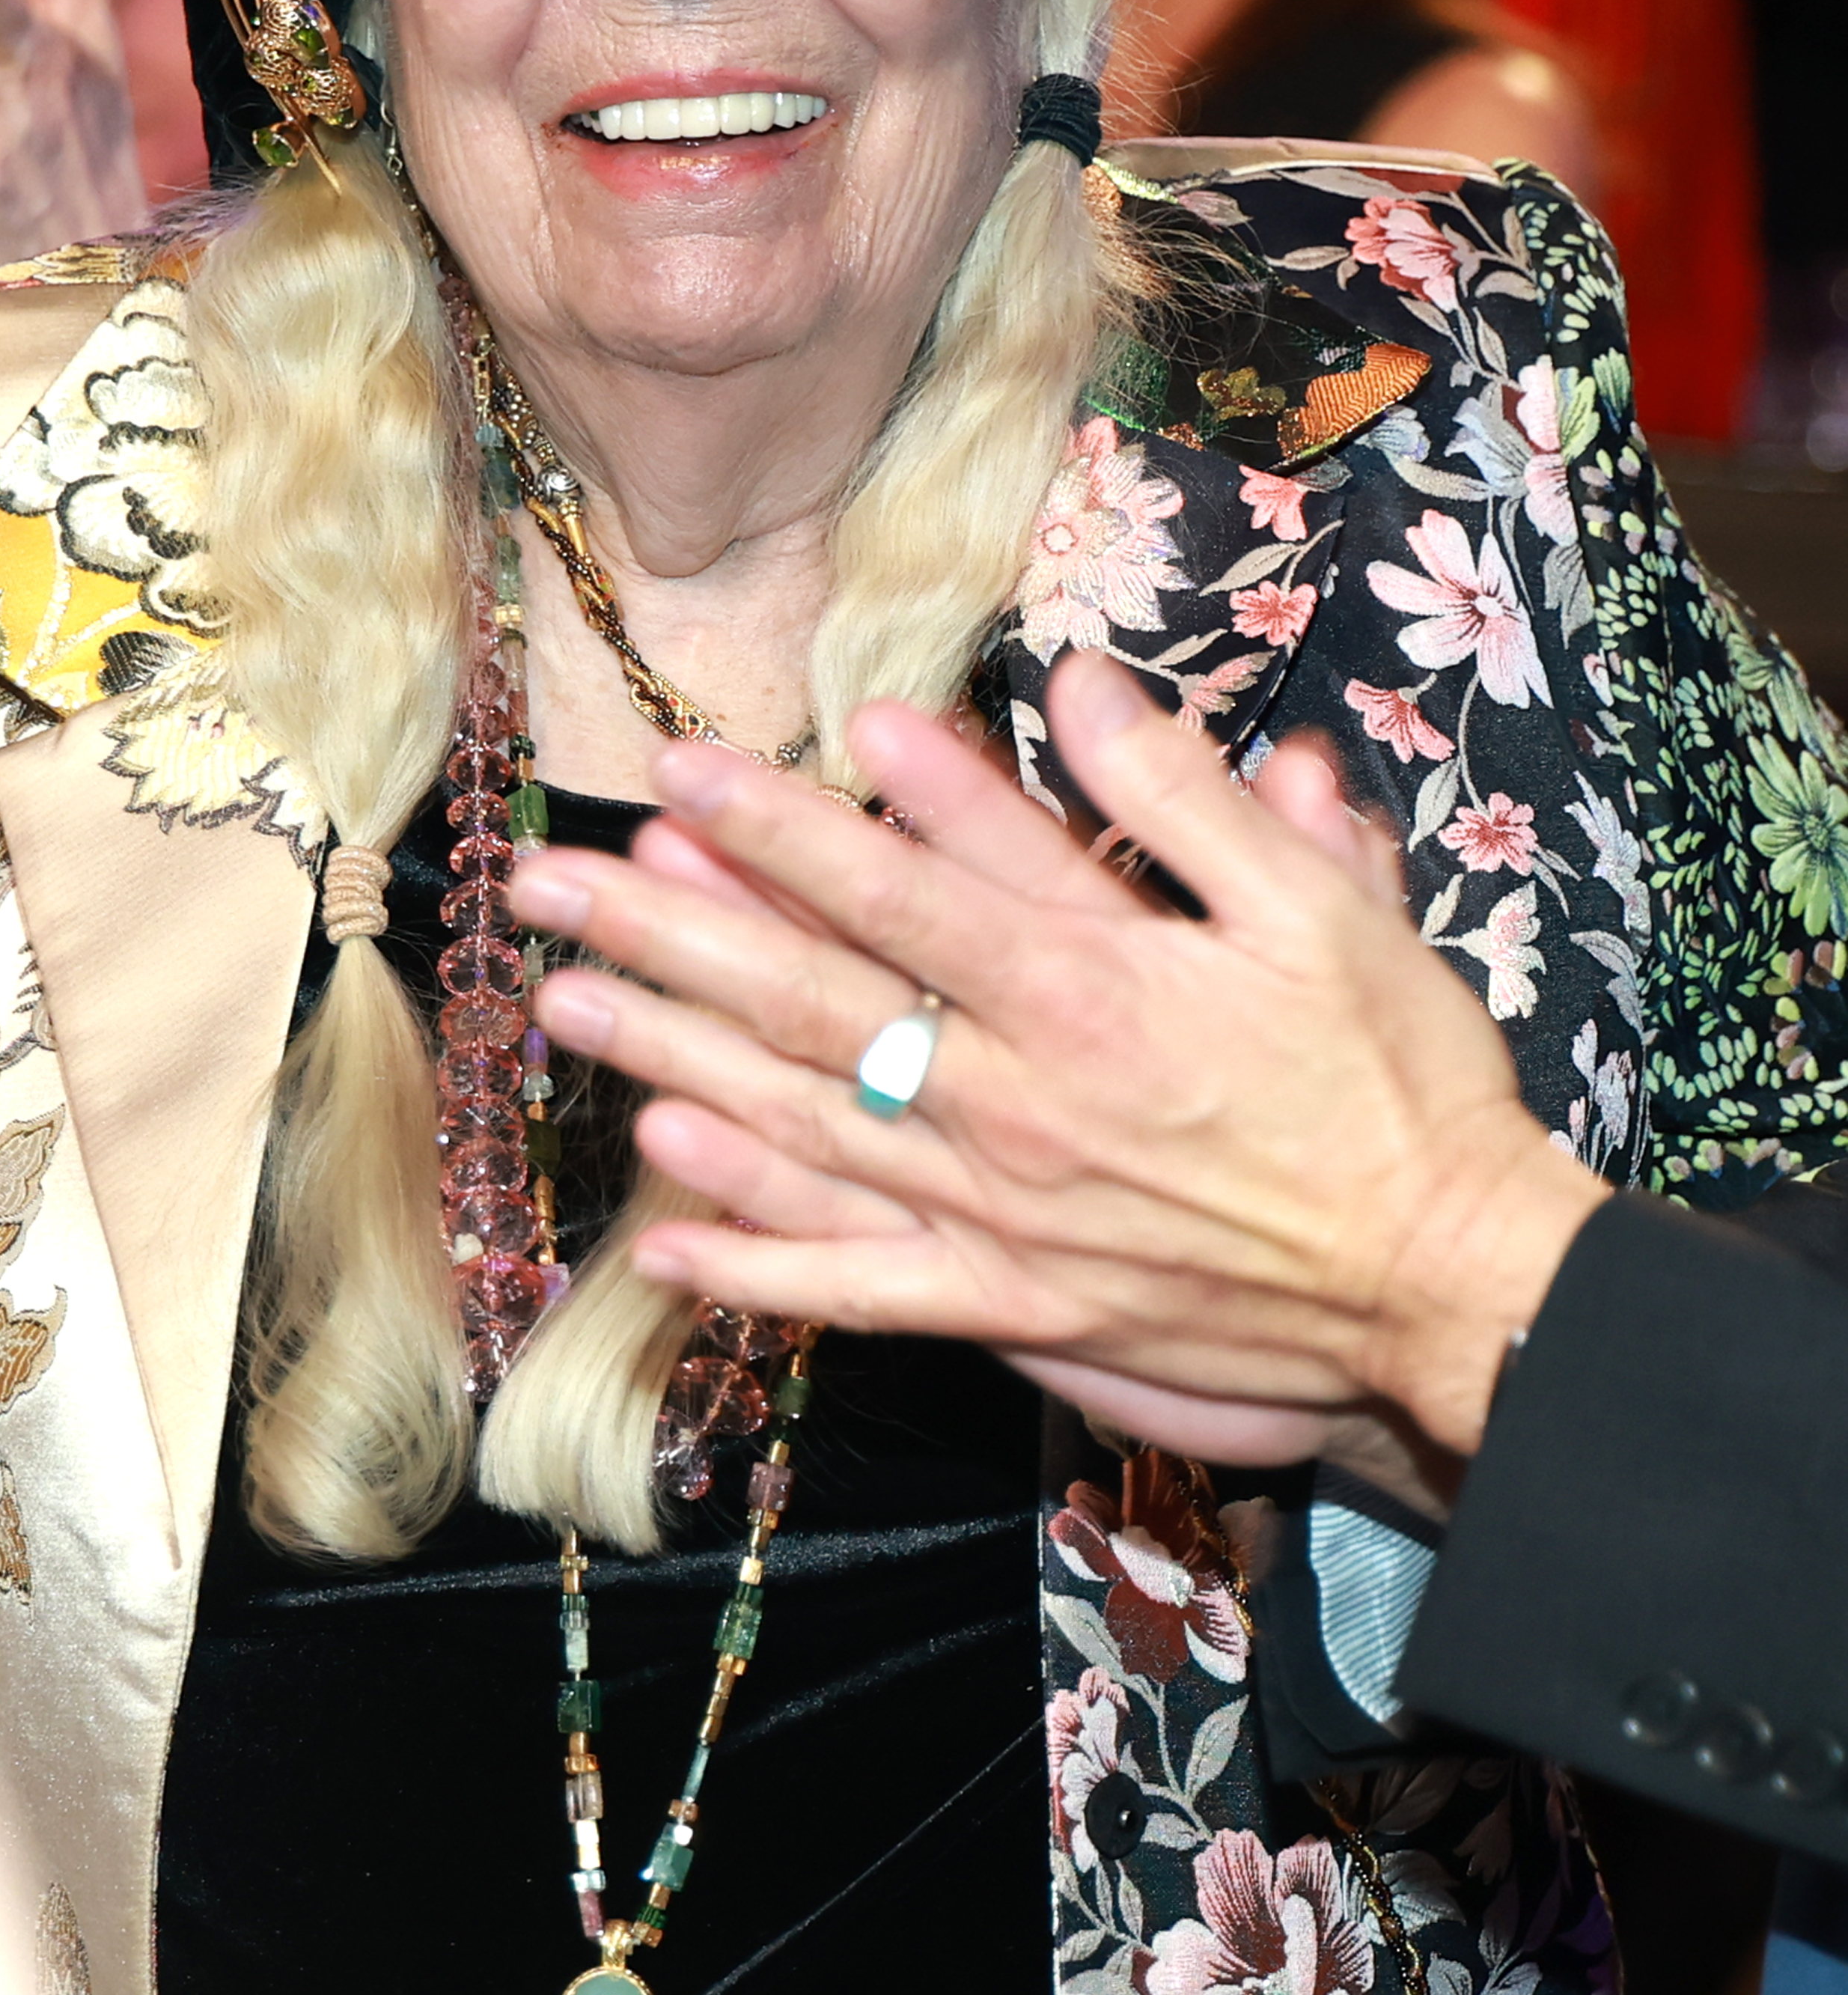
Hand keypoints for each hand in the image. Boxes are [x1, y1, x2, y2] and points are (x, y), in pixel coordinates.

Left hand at [507, 650, 1608, 1453]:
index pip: (896, 890)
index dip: (777, 825)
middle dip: (668, 932)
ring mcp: (1005, 1214)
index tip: (675, 771)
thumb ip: (1185, 798)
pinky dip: (757, 1264)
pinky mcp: (1017, 1308)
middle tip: (545, 886)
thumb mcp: (1323, 908)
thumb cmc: (1396, 1086)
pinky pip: (861, 1289)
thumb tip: (1072, 686)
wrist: (1449, 1283)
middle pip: (810, 1001)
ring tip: (561, 1011)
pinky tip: (662, 1230)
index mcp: (1090, 989)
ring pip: (804, 1130)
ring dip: (673, 1064)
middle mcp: (1018, 1101)